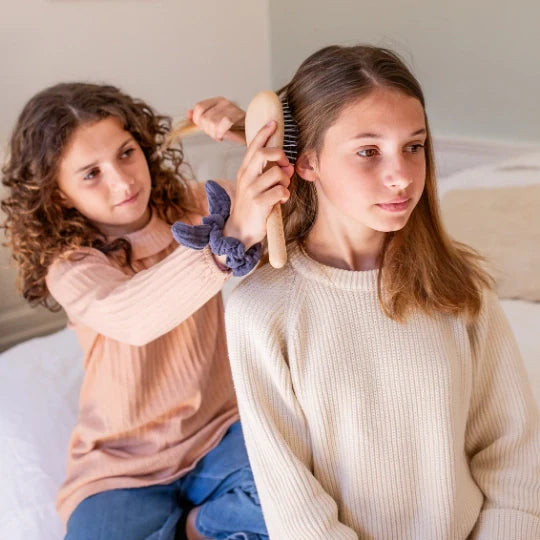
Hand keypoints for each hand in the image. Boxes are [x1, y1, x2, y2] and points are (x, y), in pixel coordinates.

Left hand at [188, 97, 244, 143]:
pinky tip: (222, 135)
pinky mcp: (238, 116)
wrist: (250, 134)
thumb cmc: (234, 129)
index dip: (197, 120)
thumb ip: (201, 118)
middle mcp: (224, 102)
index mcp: (217, 101)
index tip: (204, 128)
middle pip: (204, 117)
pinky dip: (220, 133)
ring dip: (214, 133)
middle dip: (207, 130)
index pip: (199, 107)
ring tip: (219, 134)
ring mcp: (232, 108)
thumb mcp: (214, 123)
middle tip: (214, 133)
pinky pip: (223, 125)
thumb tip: (188, 114)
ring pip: (212, 122)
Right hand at [224, 121, 293, 248]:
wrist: (240, 231)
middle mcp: (246, 177)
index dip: (264, 133)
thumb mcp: (256, 187)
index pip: (254, 147)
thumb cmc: (252, 207)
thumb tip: (289, 167)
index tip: (274, 122)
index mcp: (245, 171)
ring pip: (277, 174)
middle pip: (263, 153)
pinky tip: (281, 201)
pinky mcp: (259, 203)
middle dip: (279, 154)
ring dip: (286, 180)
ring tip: (282, 189)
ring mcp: (251, 190)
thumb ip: (271, 174)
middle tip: (284, 164)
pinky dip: (285, 195)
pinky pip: (280, 191)